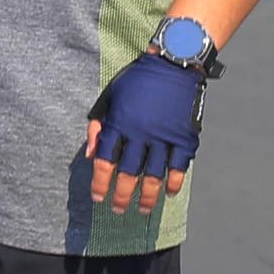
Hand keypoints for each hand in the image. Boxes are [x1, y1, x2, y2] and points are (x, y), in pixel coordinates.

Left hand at [84, 53, 202, 215]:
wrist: (174, 64)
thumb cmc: (137, 80)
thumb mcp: (110, 96)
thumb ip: (97, 126)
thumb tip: (88, 155)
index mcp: (119, 123)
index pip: (104, 161)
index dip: (100, 182)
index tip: (98, 197)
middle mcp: (140, 133)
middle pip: (128, 173)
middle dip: (121, 195)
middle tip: (118, 209)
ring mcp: (164, 136)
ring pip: (153, 175)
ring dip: (147, 196)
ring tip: (141, 209)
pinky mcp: (185, 137)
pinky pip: (179, 166)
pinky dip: (175, 182)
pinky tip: (169, 192)